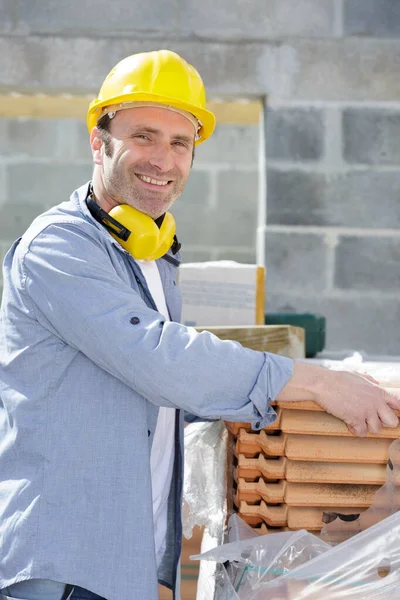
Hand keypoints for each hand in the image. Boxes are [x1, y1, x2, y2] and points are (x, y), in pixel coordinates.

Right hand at [277, 362, 399, 436]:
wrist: (323, 384)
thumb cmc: (338, 378)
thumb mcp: (358, 375)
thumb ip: (371, 380)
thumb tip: (377, 383)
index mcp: (378, 391)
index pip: (399, 404)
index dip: (397, 411)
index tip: (389, 414)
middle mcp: (375, 402)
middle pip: (393, 422)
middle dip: (383, 423)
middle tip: (373, 420)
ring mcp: (366, 411)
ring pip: (377, 429)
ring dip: (367, 427)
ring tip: (358, 421)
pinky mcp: (355, 419)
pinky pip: (362, 433)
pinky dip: (355, 430)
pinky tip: (349, 423)